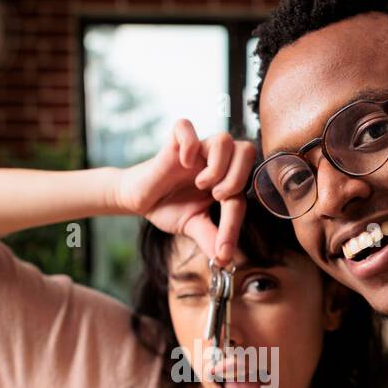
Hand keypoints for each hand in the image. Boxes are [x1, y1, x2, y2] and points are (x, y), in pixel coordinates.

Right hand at [115, 120, 255, 266]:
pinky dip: (189, 143)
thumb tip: (225, 261)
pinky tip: (184, 162)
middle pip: (247, 149)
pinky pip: (186, 126)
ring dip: (217, 166)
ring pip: (224, 139)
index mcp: (226, 179)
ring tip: (201, 184)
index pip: (243, 194)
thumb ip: (210, 238)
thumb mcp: (193, 226)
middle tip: (218, 197)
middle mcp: (215, 161)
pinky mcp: (174, 142)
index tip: (223, 250)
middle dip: (237, 178)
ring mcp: (196, 150)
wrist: (140, 200)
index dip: (234, 224)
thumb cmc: (169, 208)